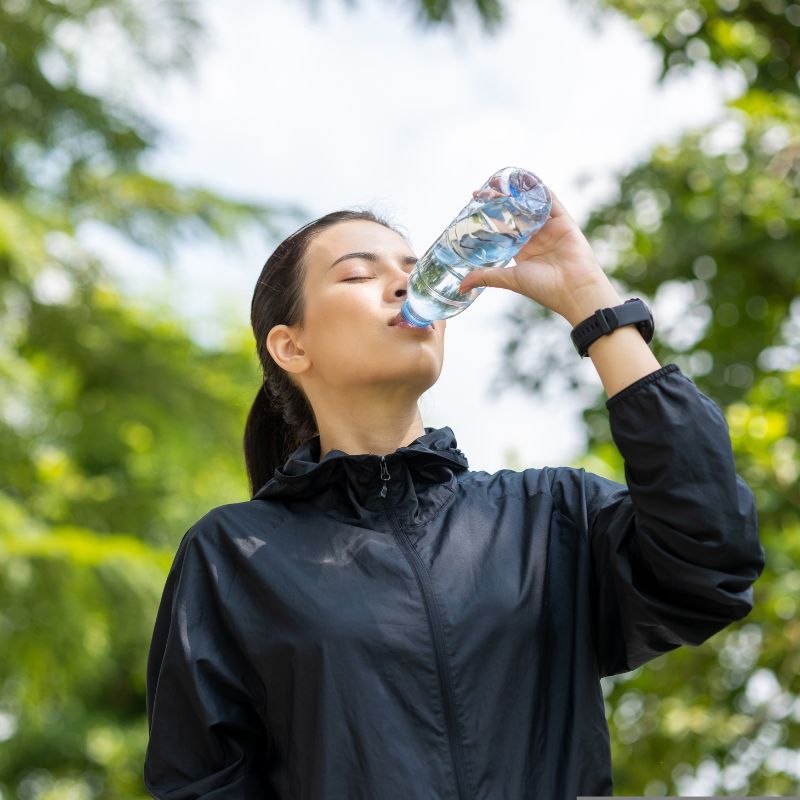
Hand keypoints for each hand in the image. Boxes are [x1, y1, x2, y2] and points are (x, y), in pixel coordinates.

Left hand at [458, 187, 611, 320]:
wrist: (574, 290)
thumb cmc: (544, 288)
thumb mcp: (510, 279)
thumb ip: (486, 276)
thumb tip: (461, 286)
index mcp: (523, 251)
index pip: (503, 229)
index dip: (490, 217)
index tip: (475, 206)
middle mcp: (536, 238)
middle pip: (515, 214)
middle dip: (500, 201)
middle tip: (483, 191)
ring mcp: (550, 229)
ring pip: (531, 205)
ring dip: (518, 193)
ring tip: (501, 181)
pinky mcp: (564, 222)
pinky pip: (551, 201)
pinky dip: (540, 189)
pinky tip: (527, 179)